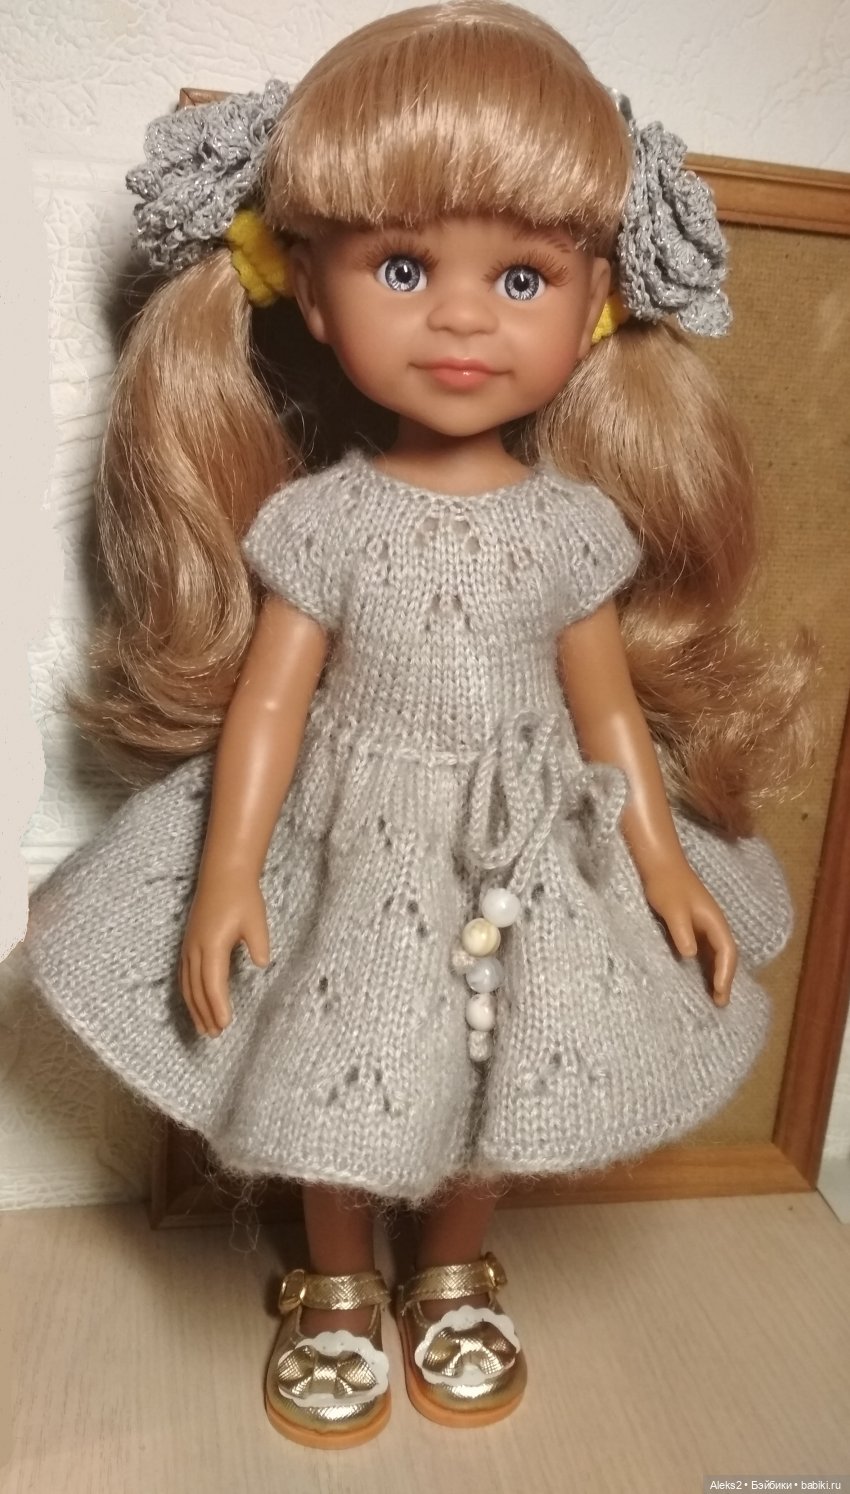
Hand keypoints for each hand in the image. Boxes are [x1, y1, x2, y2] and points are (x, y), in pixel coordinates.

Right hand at [179, 871, 269, 1036]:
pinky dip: (189, 992)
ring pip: (188, 984)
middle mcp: (196, 949)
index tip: (225, 1024)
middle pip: (197, 989)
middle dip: (205, 1013)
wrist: (224, 874)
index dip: (218, 1006)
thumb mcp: (257, 922)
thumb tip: (262, 965)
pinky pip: (185, 975)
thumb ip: (259, 945)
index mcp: (212, 945)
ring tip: (203, 1027)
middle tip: (214, 1035)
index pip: (214, 984)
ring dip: (195, 1007)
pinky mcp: (189, 943)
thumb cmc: (242, 897)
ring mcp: (189, 946)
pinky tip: (194, 1002)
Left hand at [641, 860, 736, 1005]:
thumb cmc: (666, 884)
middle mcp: (713, 923)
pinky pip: (705, 949)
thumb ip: (682, 932)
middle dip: (725, 979)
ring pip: (715, 954)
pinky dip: (705, 965)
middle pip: (726, 955)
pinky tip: (698, 976)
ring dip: (716, 974)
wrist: (659, 863)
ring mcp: (704, 924)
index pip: (727, 951)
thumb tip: (691, 955)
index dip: (725, 973)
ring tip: (712, 997)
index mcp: (714, 920)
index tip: (719, 992)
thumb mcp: (673, 910)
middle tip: (720, 1004)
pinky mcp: (693, 924)